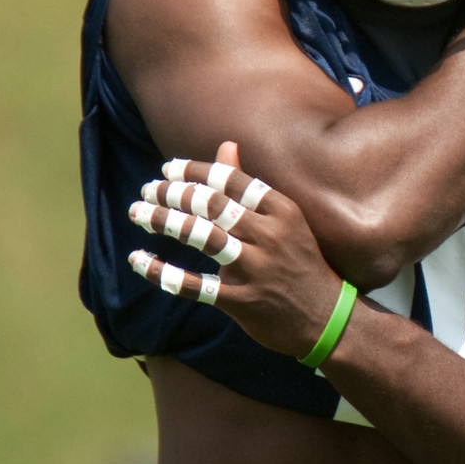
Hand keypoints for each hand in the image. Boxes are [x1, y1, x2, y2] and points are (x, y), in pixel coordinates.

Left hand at [126, 142, 353, 358]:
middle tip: (147, 190)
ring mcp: (254, 269)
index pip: (230, 180)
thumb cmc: (301, 262)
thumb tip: (226, 145)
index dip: (194, 171)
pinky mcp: (240, 301)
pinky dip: (161, 272)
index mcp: (281, 210)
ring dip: (162, 221)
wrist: (327, 318)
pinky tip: (139, 260)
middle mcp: (269, 235)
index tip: (167, 169)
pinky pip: (192, 284)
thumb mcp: (286, 220)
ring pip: (200, 236)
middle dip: (172, 193)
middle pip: (211, 204)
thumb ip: (250, 185)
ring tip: (138, 213)